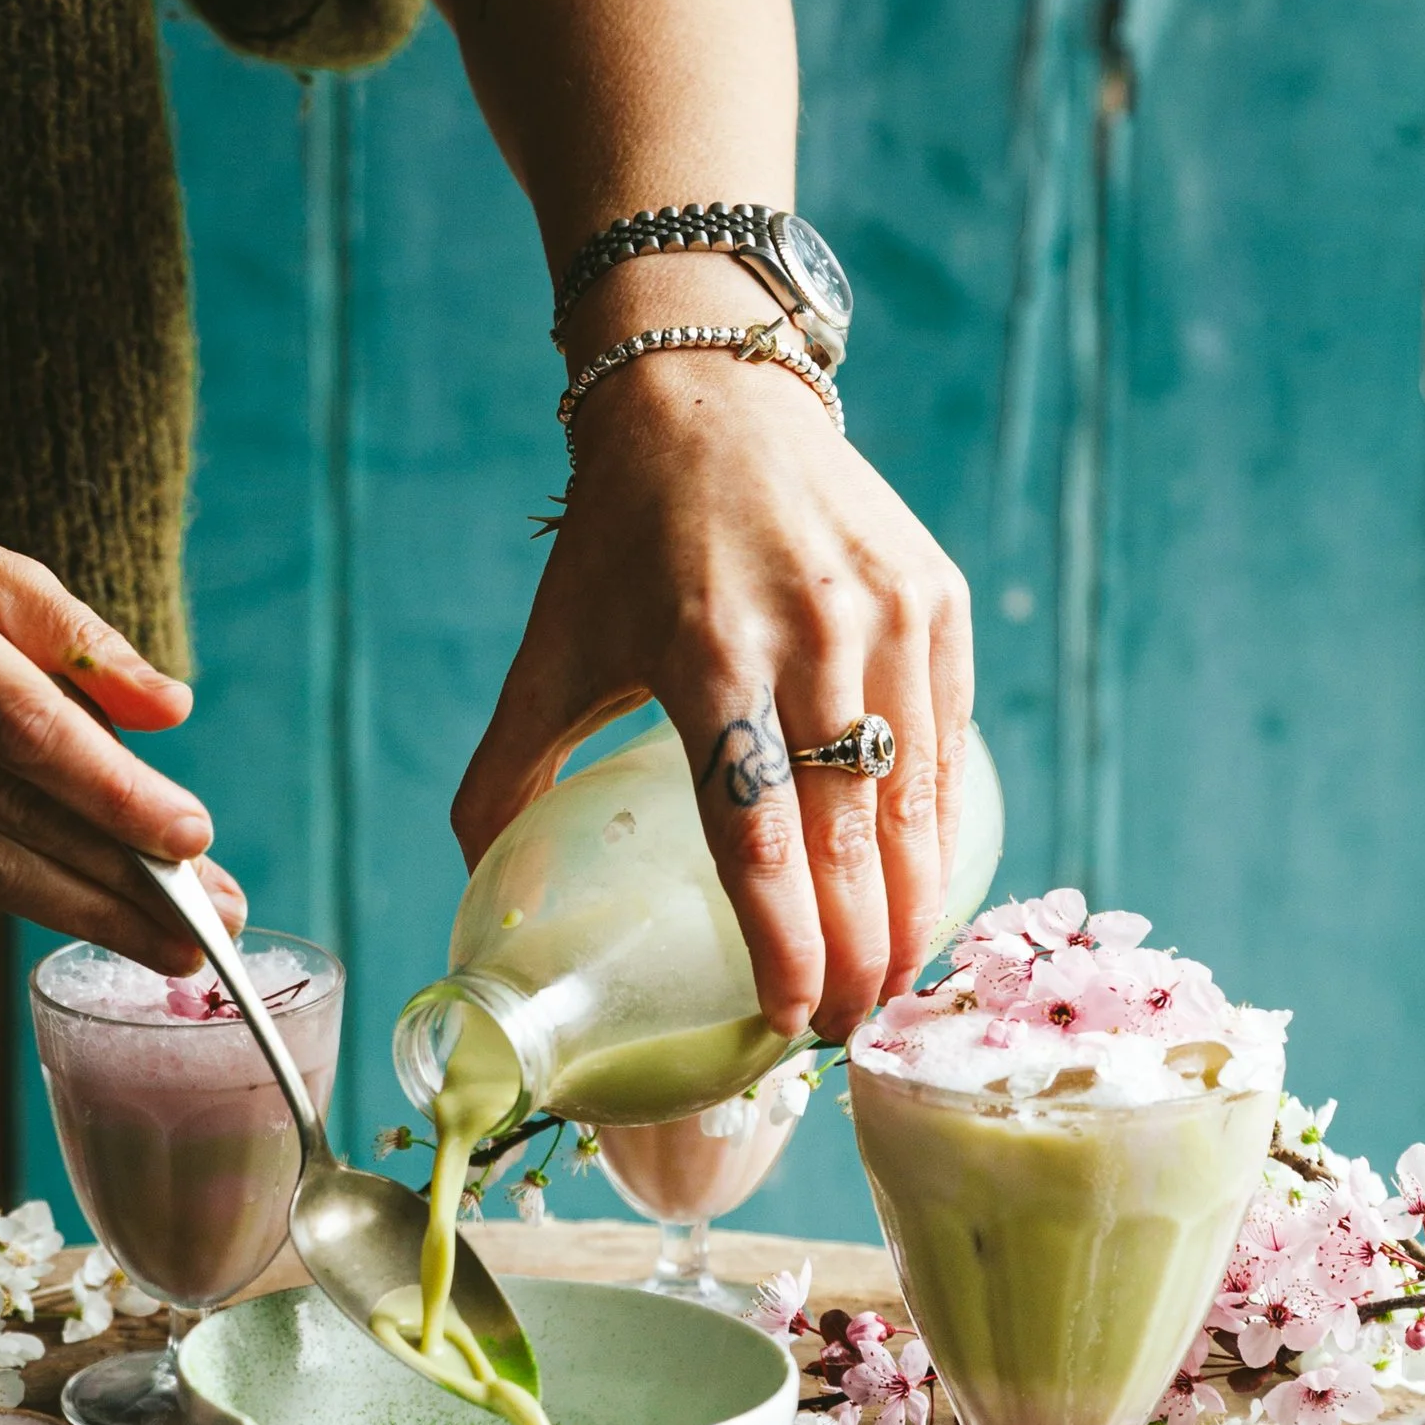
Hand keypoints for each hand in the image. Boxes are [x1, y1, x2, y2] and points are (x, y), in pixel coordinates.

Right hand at [0, 460, 245, 969]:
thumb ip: (76, 637)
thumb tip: (173, 711)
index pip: (28, 729)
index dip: (114, 793)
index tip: (194, 837)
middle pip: (13, 814)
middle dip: (123, 880)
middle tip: (212, 929)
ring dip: (85, 911)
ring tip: (173, 947)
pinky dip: (19, 884)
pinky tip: (84, 902)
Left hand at [449, 325, 973, 1044]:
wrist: (712, 391)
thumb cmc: (624, 540)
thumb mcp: (553, 652)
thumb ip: (508, 774)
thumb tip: (477, 891)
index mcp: (706, 655)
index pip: (759, 835)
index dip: (785, 944)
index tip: (792, 1023)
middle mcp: (812, 636)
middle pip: (850, 841)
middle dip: (858, 958)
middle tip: (846, 1033)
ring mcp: (888, 617)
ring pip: (917, 805)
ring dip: (910, 911)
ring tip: (887, 982)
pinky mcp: (937, 602)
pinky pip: (947, 750)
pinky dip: (936, 833)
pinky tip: (917, 892)